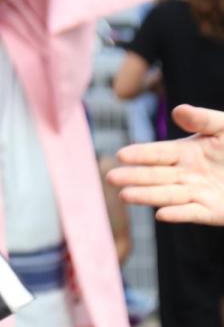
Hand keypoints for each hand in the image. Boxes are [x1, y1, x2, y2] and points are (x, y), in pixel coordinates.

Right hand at [108, 105, 223, 225]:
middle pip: (156, 176)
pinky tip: (162, 214)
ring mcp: (198, 193)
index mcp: (187, 152)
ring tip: (125, 196)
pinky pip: (193, 213)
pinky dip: (179, 214)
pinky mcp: (213, 212)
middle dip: (134, 177)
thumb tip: (177, 111)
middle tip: (112, 177)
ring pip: (168, 195)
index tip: (122, 154)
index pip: (159, 153)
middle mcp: (187, 174)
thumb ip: (203, 119)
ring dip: (147, 196)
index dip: (141, 154)